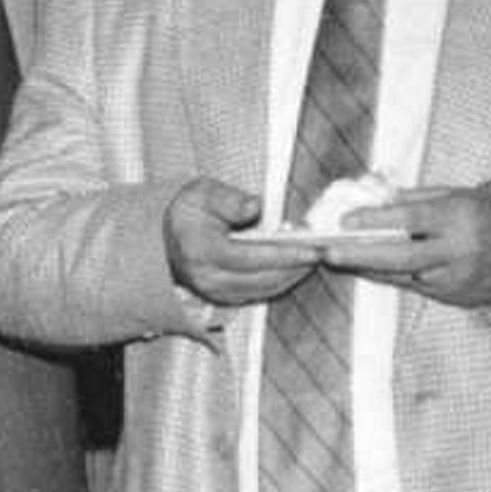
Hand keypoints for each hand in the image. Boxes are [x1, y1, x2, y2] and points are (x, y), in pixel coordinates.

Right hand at [163, 178, 314, 307]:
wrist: (166, 237)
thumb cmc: (188, 211)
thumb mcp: (202, 193)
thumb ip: (229, 199)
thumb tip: (255, 207)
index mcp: (200, 250)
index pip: (250, 257)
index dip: (285, 254)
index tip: (313, 248)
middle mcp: (207, 278)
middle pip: (262, 278)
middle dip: (296, 267)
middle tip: (324, 252)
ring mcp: (214, 292)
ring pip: (264, 290)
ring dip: (293, 276)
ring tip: (315, 258)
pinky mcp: (222, 298)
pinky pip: (259, 294)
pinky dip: (281, 281)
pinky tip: (298, 267)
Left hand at [331, 184, 490, 311]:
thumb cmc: (486, 214)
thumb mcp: (457, 195)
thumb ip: (417, 200)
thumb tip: (374, 201)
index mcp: (461, 218)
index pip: (412, 220)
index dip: (377, 221)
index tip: (346, 220)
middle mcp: (459, 251)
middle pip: (402, 257)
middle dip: (361, 254)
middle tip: (328, 250)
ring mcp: (456, 278)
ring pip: (403, 276)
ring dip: (367, 268)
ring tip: (334, 258)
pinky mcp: (454, 297)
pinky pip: (413, 287)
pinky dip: (387, 277)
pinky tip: (364, 268)